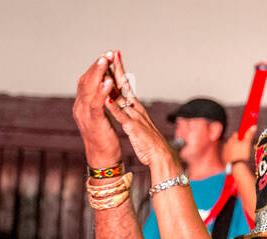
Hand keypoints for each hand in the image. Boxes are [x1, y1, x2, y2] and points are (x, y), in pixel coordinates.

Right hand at [73, 51, 125, 168]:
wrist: (102, 158)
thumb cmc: (104, 136)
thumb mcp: (101, 114)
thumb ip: (101, 99)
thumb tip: (106, 82)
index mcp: (82, 104)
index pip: (86, 80)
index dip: (96, 67)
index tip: (108, 54)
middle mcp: (80, 107)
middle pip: (86, 81)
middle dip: (98, 66)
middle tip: (108, 53)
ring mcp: (84, 115)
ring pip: (89, 90)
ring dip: (98, 74)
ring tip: (106, 60)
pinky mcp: (93, 123)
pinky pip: (96, 105)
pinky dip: (102, 92)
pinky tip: (108, 82)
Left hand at [100, 51, 175, 173]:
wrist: (160, 156)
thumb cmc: (149, 143)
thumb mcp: (138, 124)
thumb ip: (132, 113)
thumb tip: (126, 105)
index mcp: (136, 108)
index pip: (126, 85)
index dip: (119, 71)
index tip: (113, 57)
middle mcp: (136, 108)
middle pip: (125, 85)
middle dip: (117, 69)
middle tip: (111, 53)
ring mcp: (135, 117)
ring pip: (123, 97)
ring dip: (114, 83)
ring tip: (106, 69)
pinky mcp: (134, 128)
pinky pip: (122, 117)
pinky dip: (114, 108)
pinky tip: (106, 99)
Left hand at [223, 126, 254, 165]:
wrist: (236, 167)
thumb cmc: (241, 154)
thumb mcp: (247, 143)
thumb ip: (249, 134)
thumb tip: (253, 126)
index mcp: (231, 140)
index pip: (236, 135)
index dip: (241, 137)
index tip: (244, 139)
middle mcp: (226, 145)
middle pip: (233, 142)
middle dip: (237, 143)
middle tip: (244, 147)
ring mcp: (224, 153)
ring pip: (230, 149)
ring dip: (234, 150)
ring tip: (241, 154)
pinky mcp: (224, 159)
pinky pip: (228, 155)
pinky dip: (232, 156)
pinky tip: (237, 158)